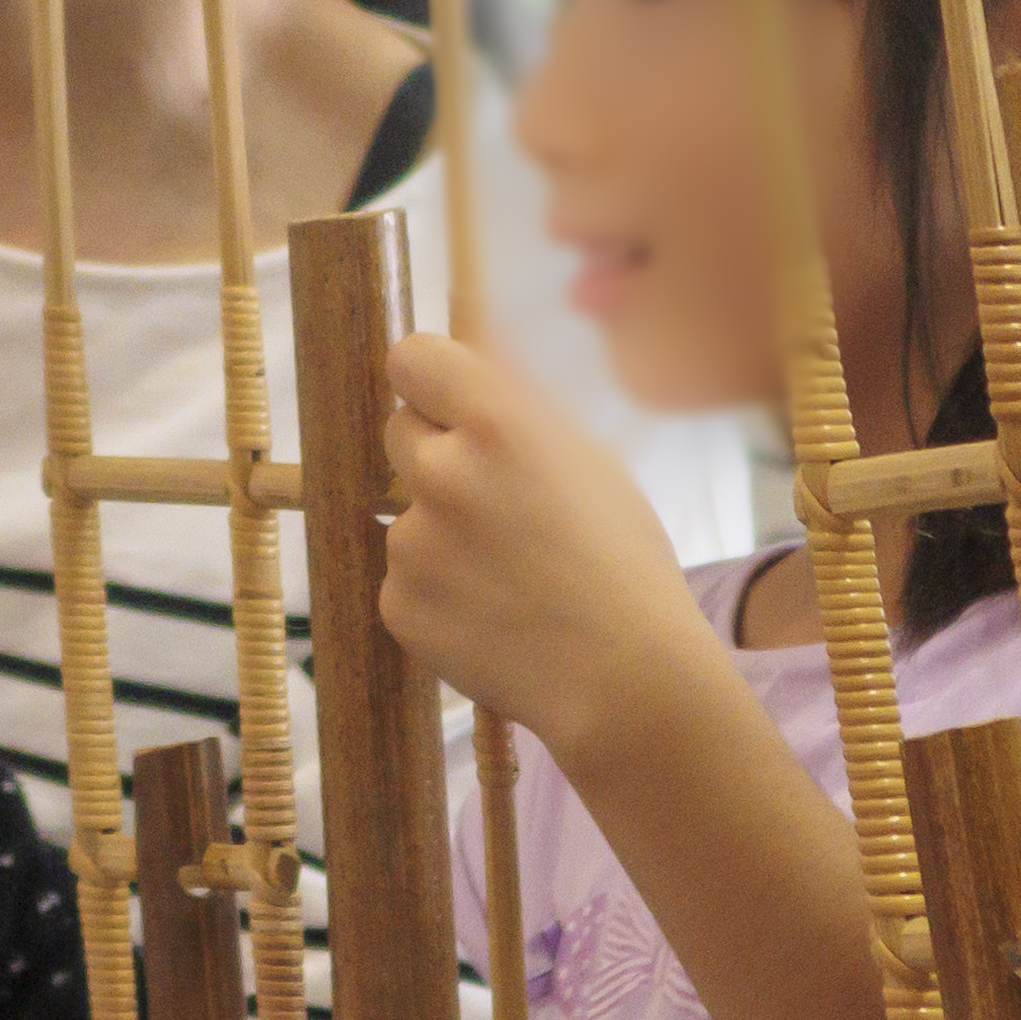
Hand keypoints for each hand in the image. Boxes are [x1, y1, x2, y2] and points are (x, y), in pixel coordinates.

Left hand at [376, 334, 724, 763]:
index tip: (440, 395)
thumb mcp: (589, 461)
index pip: (412, 358)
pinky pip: (402, 577)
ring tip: (511, 574)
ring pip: (405, 513)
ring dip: (440, 531)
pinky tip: (492, 613)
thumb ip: (520, 405)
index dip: (428, 377)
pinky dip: (436, 591)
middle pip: (397, 430)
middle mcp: (443, 476)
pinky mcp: (396, 603)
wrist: (624, 680)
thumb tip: (470, 339)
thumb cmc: (622, 564)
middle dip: (434, 452)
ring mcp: (411, 544)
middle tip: (494, 497)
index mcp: (498, 426)